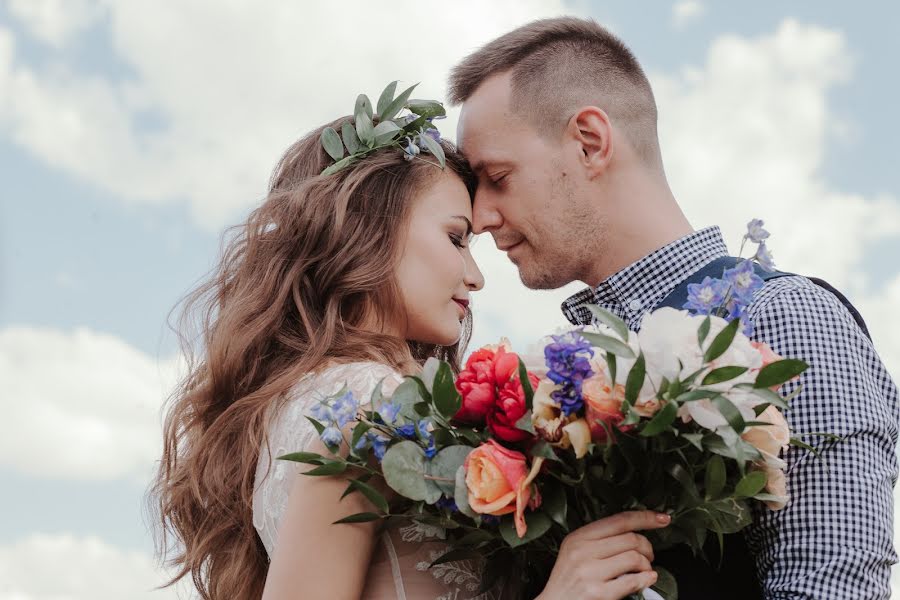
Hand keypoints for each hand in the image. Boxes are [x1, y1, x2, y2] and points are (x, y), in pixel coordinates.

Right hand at [536, 510, 669, 599]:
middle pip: (631, 539)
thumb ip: (599, 540)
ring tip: (645, 571)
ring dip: (647, 566)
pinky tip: (647, 580)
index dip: (645, 517)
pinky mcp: (597, 592)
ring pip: (634, 558)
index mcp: (578, 537)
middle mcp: (582, 551)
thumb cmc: (568, 582)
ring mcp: (590, 572)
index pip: (618, 520)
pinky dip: (646, 579)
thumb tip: (634, 533)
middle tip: (649, 556)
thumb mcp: (575, 552)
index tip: (662, 518)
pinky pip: (633, 581)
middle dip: (648, 548)